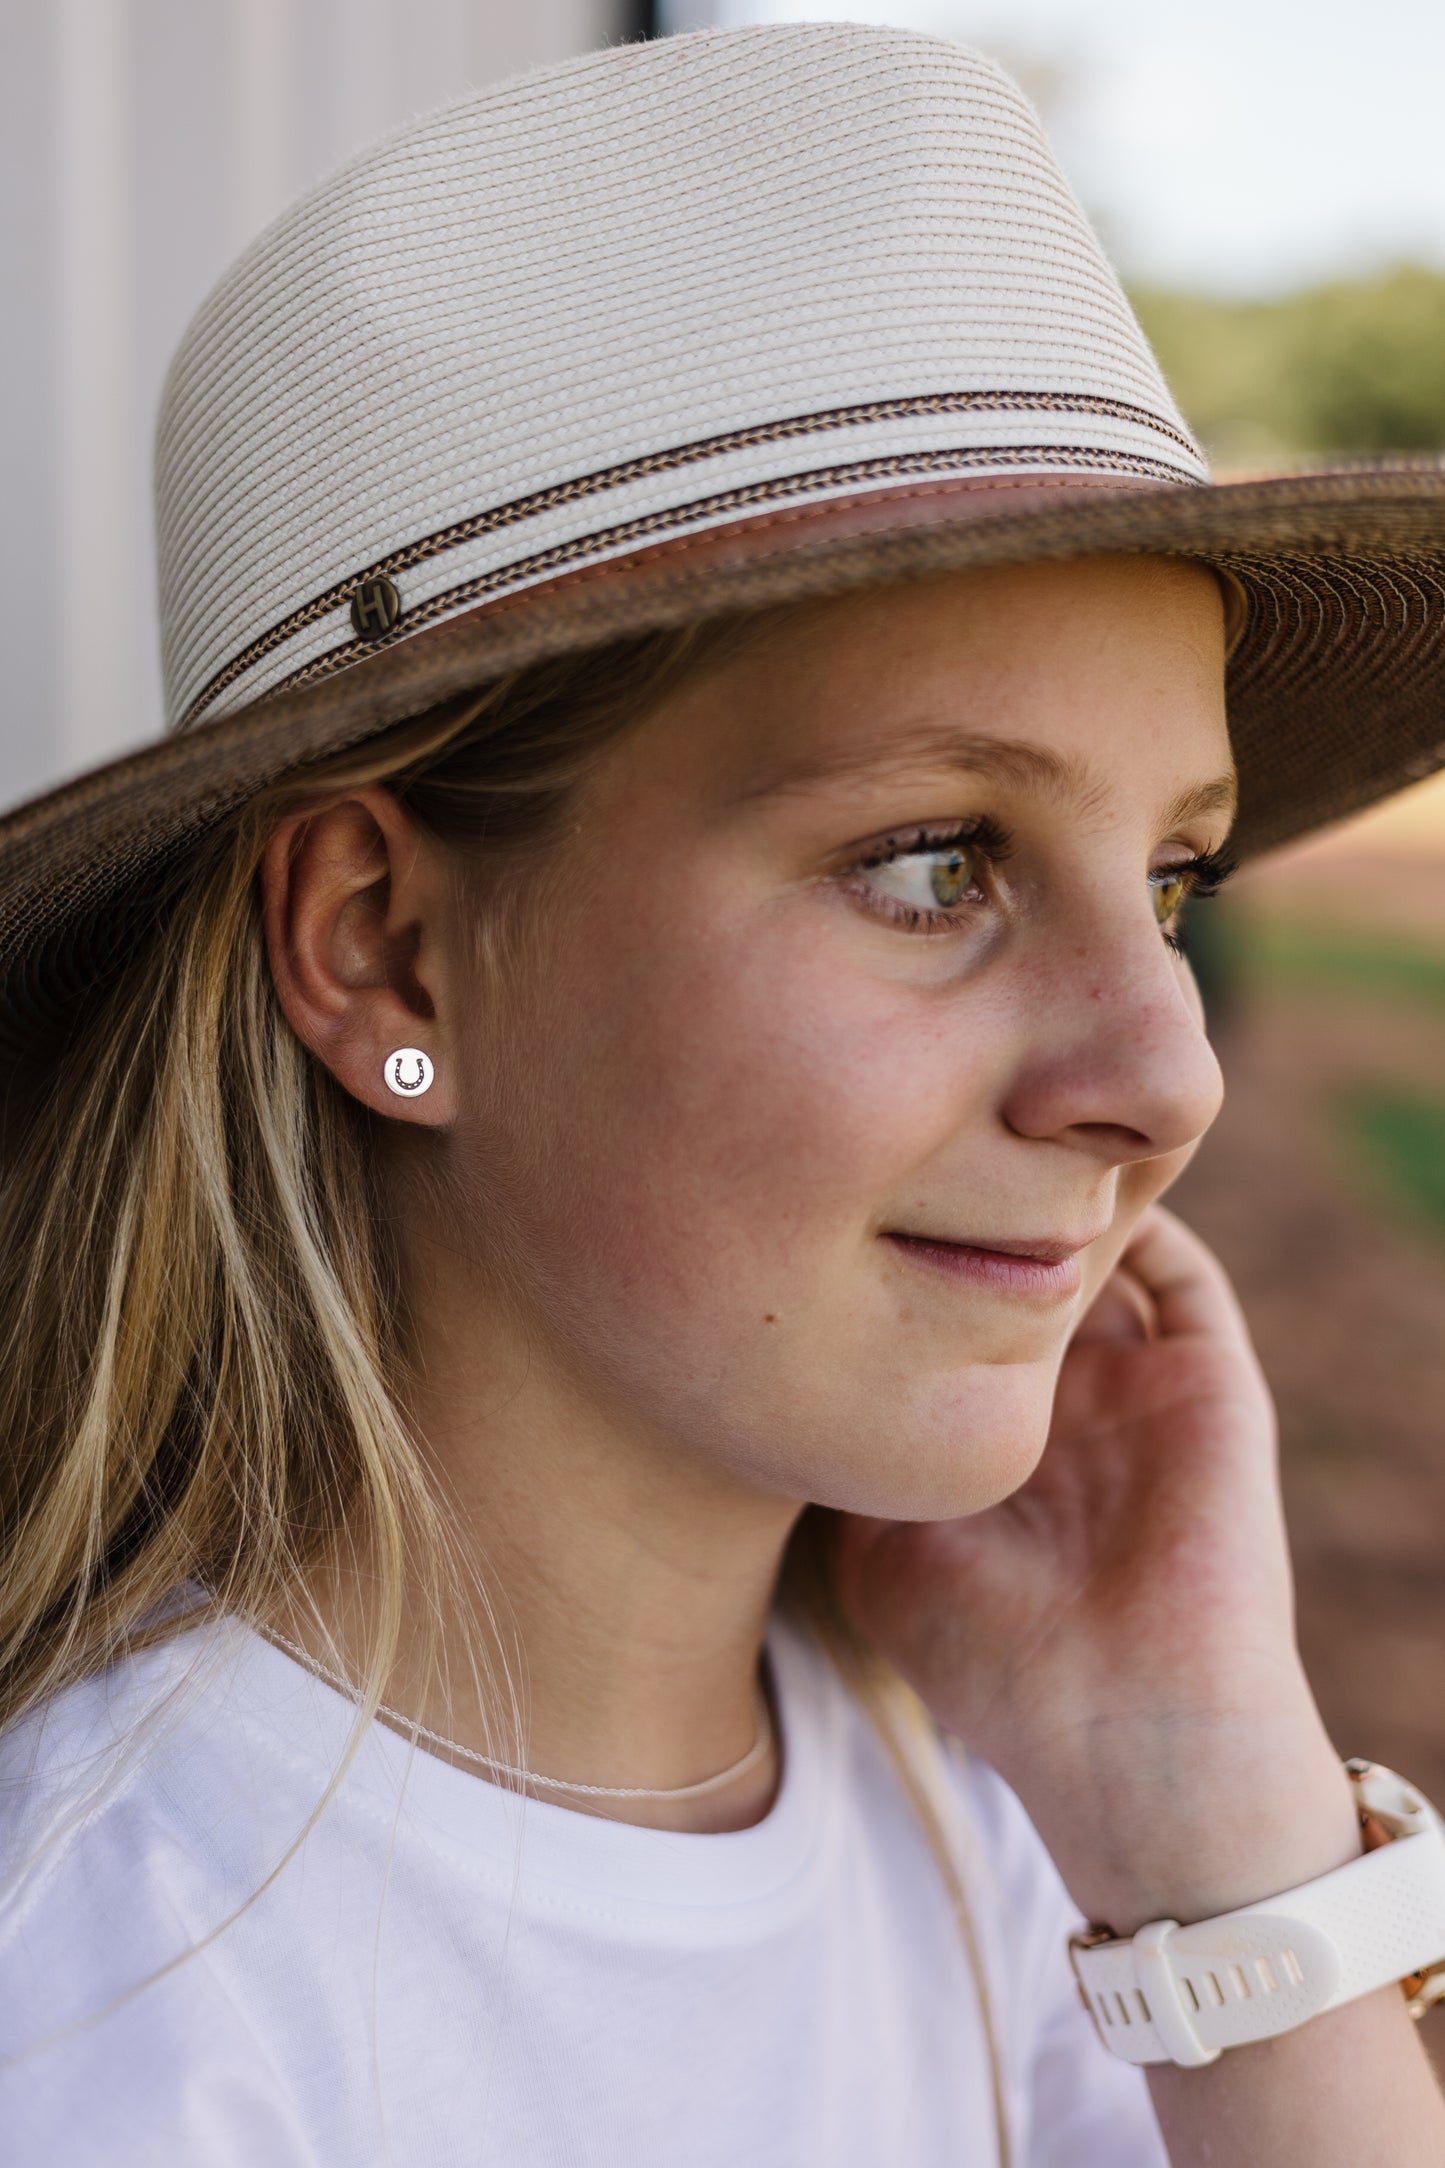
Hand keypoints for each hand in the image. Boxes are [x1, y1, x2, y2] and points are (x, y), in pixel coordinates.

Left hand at [836, 1205, 1359, 1928]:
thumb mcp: (879, 1553)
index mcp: (993, 1438)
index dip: (900, 1254)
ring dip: (1053, 1194)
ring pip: (1098, 1250)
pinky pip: (1178, 1268)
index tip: (832, 1195)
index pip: (949, 1314)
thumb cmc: (994, 1666)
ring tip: (989, 1129)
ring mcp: (1134, 1385)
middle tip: (904, 1136)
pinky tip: (1070, 1171)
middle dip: (972, 1202)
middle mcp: (1063, 1402)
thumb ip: (849, 1456)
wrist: (1132, 1734)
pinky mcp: (1206, 1378)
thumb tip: (782, 1373)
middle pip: (1018, 1266)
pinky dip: (1138, 1210)